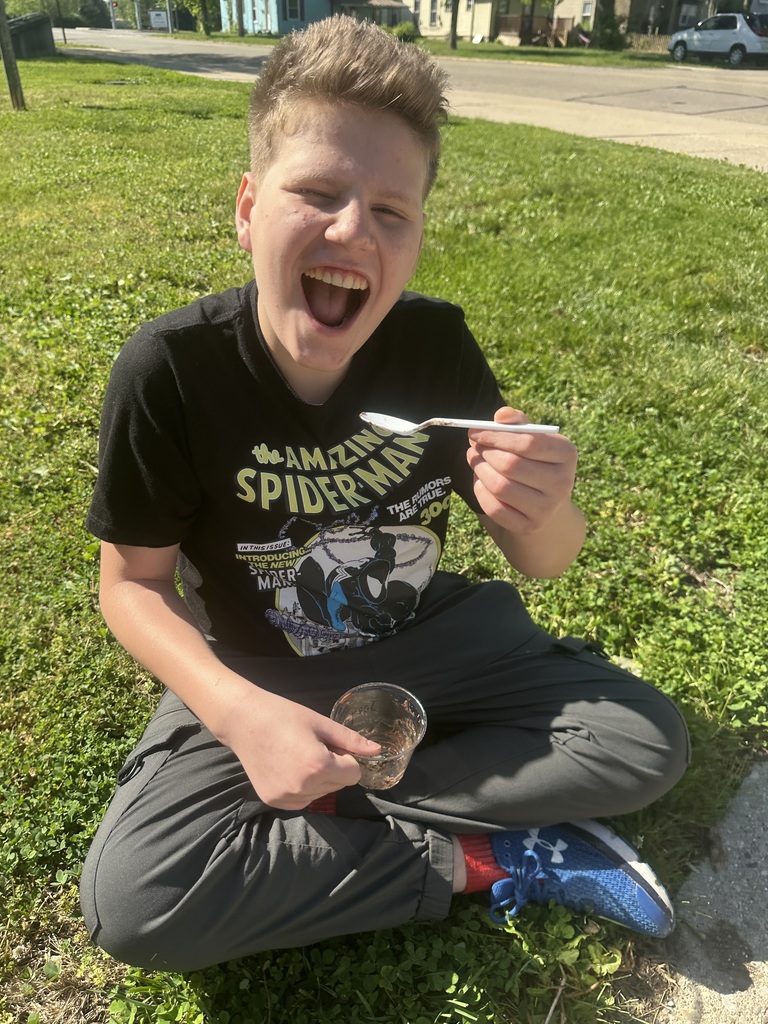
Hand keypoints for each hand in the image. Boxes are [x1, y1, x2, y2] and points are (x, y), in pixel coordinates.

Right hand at [221, 686, 380, 810]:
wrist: (243, 721)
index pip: (353, 774)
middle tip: (313, 746)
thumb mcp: (321, 723)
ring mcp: (286, 798)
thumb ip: (351, 740)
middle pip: (338, 785)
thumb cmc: (283, 715)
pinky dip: (303, 788)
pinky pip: (302, 800)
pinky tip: (289, 768)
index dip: (346, 758)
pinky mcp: (273, 801)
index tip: (330, 744)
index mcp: (318, 766)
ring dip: (318, 779)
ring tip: (298, 755)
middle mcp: (302, 787)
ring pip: (321, 794)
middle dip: (333, 768)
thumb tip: (377, 750)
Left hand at [467, 406, 577, 535]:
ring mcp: (548, 508)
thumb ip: (516, 422)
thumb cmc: (534, 460)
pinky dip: (481, 493)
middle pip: (511, 465)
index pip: (528, 443)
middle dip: (484, 454)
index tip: (474, 432)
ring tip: (475, 462)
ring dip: (479, 471)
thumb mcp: (532, 438)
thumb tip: (501, 416)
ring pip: (500, 487)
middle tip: (472, 448)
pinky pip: (495, 509)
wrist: (545, 501)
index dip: (495, 436)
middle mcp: (563, 482)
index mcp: (566, 453)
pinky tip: (481, 482)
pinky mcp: (530, 526)